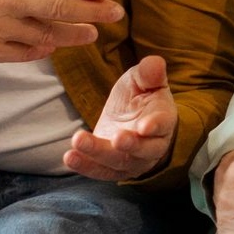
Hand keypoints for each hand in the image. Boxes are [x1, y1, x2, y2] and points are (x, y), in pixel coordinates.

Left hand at [63, 54, 178, 181]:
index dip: (154, 126)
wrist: (130, 118)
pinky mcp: (113, 169)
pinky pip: (100, 171)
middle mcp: (153, 146)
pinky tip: (70, 157)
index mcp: (164, 120)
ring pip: (118, 162)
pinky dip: (85, 166)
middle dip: (129, 145)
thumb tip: (155, 62)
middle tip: (116, 138)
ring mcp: (133, 161)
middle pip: (143, 150)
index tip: (143, 126)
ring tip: (78, 141)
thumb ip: (148, 73)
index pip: (163, 124)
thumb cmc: (140, 95)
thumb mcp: (142, 80)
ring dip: (98, 154)